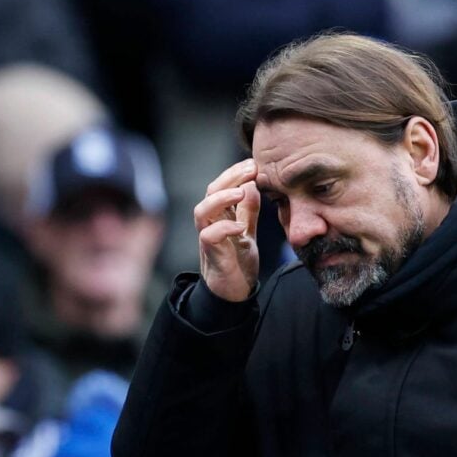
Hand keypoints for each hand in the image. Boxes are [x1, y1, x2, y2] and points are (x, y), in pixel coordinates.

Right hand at [194, 159, 260, 301]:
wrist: (234, 292)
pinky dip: (224, 228)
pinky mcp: (212, 254)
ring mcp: (208, 238)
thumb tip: (253, 184)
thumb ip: (249, 210)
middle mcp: (210, 223)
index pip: (221, 186)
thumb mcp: (248, 231)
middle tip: (251, 168)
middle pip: (210, 192)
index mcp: (220, 215)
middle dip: (230, 177)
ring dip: (222, 198)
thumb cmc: (237, 261)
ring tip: (242, 191)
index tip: (254, 164)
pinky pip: (209, 236)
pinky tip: (240, 226)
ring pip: (202, 211)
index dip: (235, 173)